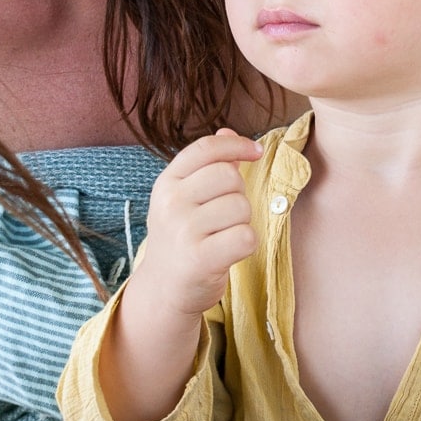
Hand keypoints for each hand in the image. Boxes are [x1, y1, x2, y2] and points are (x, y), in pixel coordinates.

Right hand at [130, 128, 262, 318]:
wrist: (164, 289)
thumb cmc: (182, 237)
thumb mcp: (185, 197)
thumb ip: (209, 165)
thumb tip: (229, 131)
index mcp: (167, 183)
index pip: (205, 148)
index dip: (237, 144)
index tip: (256, 151)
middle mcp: (171, 203)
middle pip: (228, 175)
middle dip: (239, 193)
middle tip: (226, 214)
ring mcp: (183, 231)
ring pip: (240, 206)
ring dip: (242, 221)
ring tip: (223, 235)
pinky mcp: (200, 259)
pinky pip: (246, 236)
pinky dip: (246, 243)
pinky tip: (229, 251)